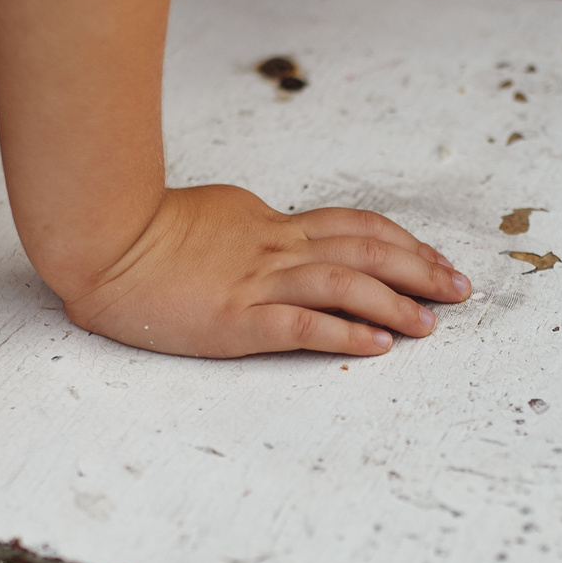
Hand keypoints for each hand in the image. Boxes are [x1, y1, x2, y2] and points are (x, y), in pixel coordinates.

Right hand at [59, 185, 470, 357]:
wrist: (100, 241)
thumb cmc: (142, 232)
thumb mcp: (212, 216)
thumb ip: (249, 228)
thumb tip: (271, 233)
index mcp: (268, 225)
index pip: (351, 226)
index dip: (399, 241)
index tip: (432, 258)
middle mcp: (273, 250)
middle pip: (366, 249)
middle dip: (420, 268)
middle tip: (460, 287)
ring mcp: (256, 284)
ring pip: (345, 285)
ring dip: (396, 304)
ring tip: (434, 323)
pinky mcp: (237, 320)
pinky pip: (304, 326)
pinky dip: (348, 334)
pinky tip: (380, 346)